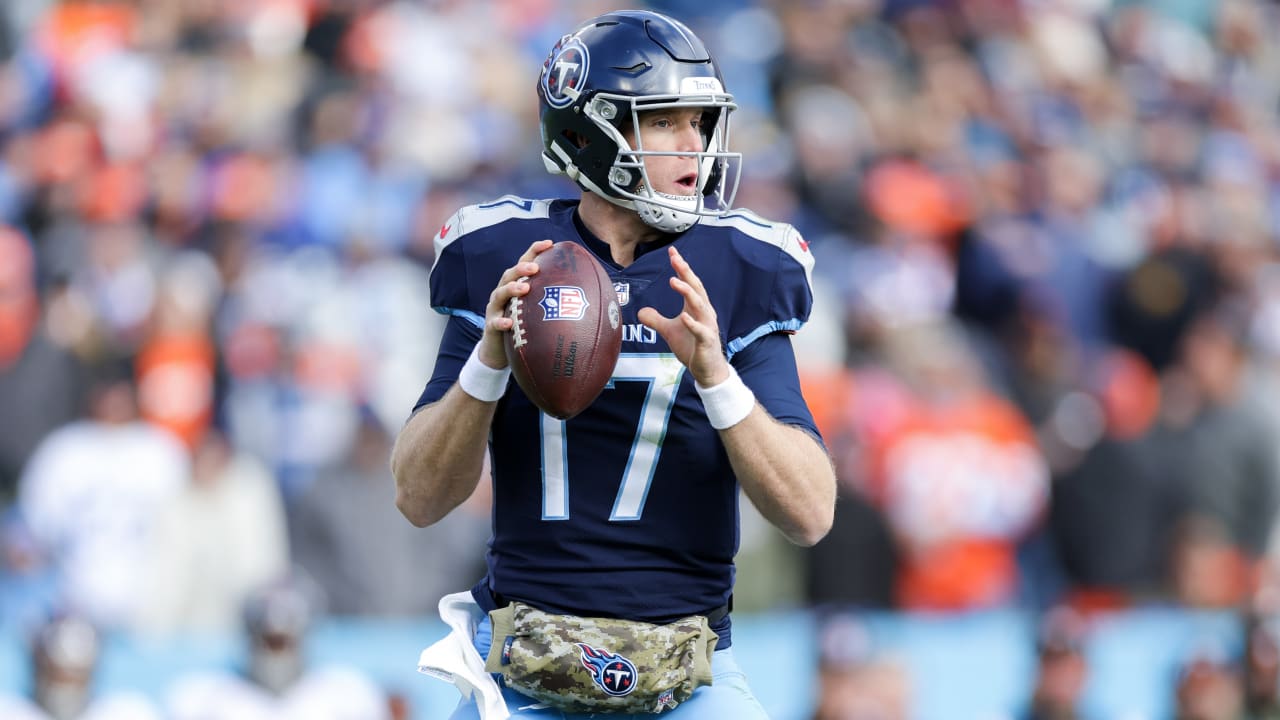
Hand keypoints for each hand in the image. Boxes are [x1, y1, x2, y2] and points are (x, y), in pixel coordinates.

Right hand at [477, 239, 553, 368]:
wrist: (499, 350)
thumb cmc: (524, 327)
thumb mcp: (538, 312)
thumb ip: (555, 303)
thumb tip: (589, 301)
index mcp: (517, 285)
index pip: (524, 263)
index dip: (535, 251)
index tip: (550, 244)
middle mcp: (504, 293)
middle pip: (510, 274)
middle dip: (522, 268)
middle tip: (535, 268)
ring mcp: (495, 308)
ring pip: (500, 294)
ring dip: (512, 289)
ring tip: (525, 288)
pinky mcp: (491, 326)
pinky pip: (494, 322)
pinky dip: (501, 321)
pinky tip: (509, 323)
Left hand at [637, 246, 730, 386]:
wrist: (708, 370)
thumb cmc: (692, 347)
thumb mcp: (669, 331)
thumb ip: (656, 320)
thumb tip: (640, 312)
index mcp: (696, 308)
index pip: (689, 283)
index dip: (681, 268)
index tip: (672, 252)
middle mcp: (704, 313)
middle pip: (696, 288)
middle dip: (685, 272)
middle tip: (675, 258)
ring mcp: (707, 327)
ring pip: (699, 306)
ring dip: (688, 293)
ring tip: (675, 281)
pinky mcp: (707, 342)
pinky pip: (700, 331)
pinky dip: (692, 324)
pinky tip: (683, 317)